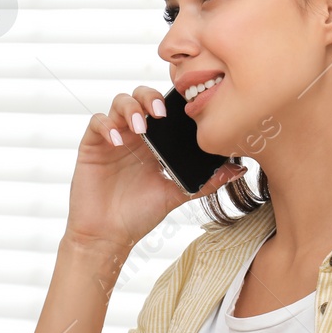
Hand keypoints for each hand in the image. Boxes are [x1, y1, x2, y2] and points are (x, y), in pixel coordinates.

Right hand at [65, 85, 246, 251]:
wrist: (109, 236)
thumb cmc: (140, 214)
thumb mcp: (177, 195)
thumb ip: (206, 182)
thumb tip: (239, 170)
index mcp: (154, 142)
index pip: (163, 108)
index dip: (171, 101)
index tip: (184, 108)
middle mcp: (134, 135)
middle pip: (140, 96)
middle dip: (150, 97)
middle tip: (161, 113)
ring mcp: (112, 138)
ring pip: (119, 103)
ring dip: (130, 109)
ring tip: (141, 128)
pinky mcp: (92, 145)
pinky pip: (96, 122)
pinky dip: (107, 125)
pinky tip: (117, 141)